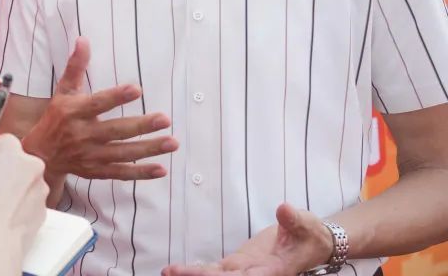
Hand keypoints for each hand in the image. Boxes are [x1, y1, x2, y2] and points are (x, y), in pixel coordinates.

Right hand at [21, 38, 177, 196]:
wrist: (41, 155)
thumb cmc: (56, 117)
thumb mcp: (63, 91)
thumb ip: (75, 67)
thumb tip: (83, 40)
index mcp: (74, 112)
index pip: (97, 104)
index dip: (116, 97)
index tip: (137, 89)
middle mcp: (83, 135)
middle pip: (115, 130)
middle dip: (141, 126)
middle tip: (165, 119)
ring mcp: (90, 155)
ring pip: (122, 153)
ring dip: (148, 149)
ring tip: (172, 142)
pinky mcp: (96, 171)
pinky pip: (121, 173)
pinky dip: (140, 173)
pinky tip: (161, 169)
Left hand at [162, 204, 334, 275]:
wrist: (310, 242)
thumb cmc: (309, 234)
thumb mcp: (305, 224)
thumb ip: (293, 219)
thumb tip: (283, 208)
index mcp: (273, 269)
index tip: (212, 274)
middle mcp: (256, 274)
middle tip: (174, 273)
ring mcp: (244, 271)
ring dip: (193, 275)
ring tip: (168, 272)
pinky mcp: (237, 265)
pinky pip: (214, 270)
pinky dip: (196, 271)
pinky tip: (175, 271)